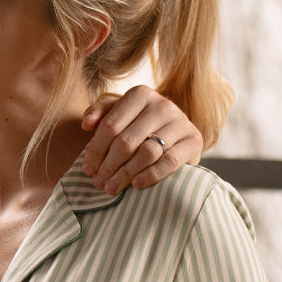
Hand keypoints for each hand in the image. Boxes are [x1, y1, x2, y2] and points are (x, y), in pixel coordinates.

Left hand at [80, 85, 203, 194]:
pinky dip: (151, 175)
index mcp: (140, 94)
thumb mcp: (117, 113)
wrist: (176, 135)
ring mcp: (181, 121)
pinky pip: (170, 161)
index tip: (87, 169)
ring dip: (126, 173)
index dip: (95, 150)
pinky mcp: (195, 140)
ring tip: (112, 188)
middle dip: (108, 165)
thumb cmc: (137, 125)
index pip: (110, 126)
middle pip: (126, 141)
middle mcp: (162, 104)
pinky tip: (136, 185)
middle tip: (98, 182)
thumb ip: (99, 113)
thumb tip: (86, 124)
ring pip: (147, 152)